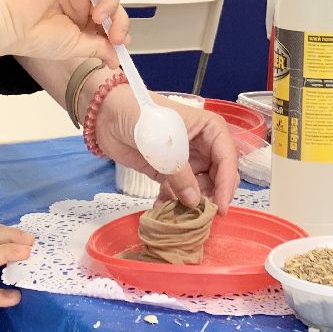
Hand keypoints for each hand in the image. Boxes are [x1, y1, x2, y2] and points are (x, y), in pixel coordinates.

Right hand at [0, 0, 128, 64]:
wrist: (13, 25)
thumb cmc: (39, 38)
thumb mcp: (75, 47)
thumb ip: (98, 47)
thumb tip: (116, 59)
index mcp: (83, 20)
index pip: (111, 20)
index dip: (120, 29)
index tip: (122, 43)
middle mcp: (81, 1)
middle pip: (112, 2)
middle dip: (119, 20)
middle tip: (115, 36)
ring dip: (110, 1)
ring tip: (98, 17)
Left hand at [95, 90, 239, 212]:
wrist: (106, 113)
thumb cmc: (140, 116)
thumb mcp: (164, 145)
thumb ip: (180, 174)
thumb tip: (194, 202)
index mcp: (210, 129)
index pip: (227, 158)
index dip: (226, 185)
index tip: (220, 208)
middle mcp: (203, 145)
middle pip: (217, 176)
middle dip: (211, 196)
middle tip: (200, 216)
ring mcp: (185, 160)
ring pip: (199, 187)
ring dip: (191, 203)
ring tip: (180, 218)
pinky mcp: (167, 171)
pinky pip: (178, 191)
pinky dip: (173, 203)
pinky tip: (163, 211)